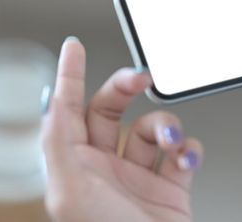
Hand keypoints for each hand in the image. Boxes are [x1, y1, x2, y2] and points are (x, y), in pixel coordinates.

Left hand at [41, 37, 202, 221]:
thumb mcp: (67, 194)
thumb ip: (56, 144)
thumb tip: (50, 103)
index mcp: (73, 167)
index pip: (66, 110)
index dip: (68, 75)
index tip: (73, 47)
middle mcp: (104, 168)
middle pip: (111, 110)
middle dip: (125, 89)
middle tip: (140, 77)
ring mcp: (138, 177)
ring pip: (152, 128)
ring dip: (165, 125)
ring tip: (171, 139)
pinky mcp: (171, 187)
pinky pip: (183, 152)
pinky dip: (190, 148)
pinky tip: (187, 155)